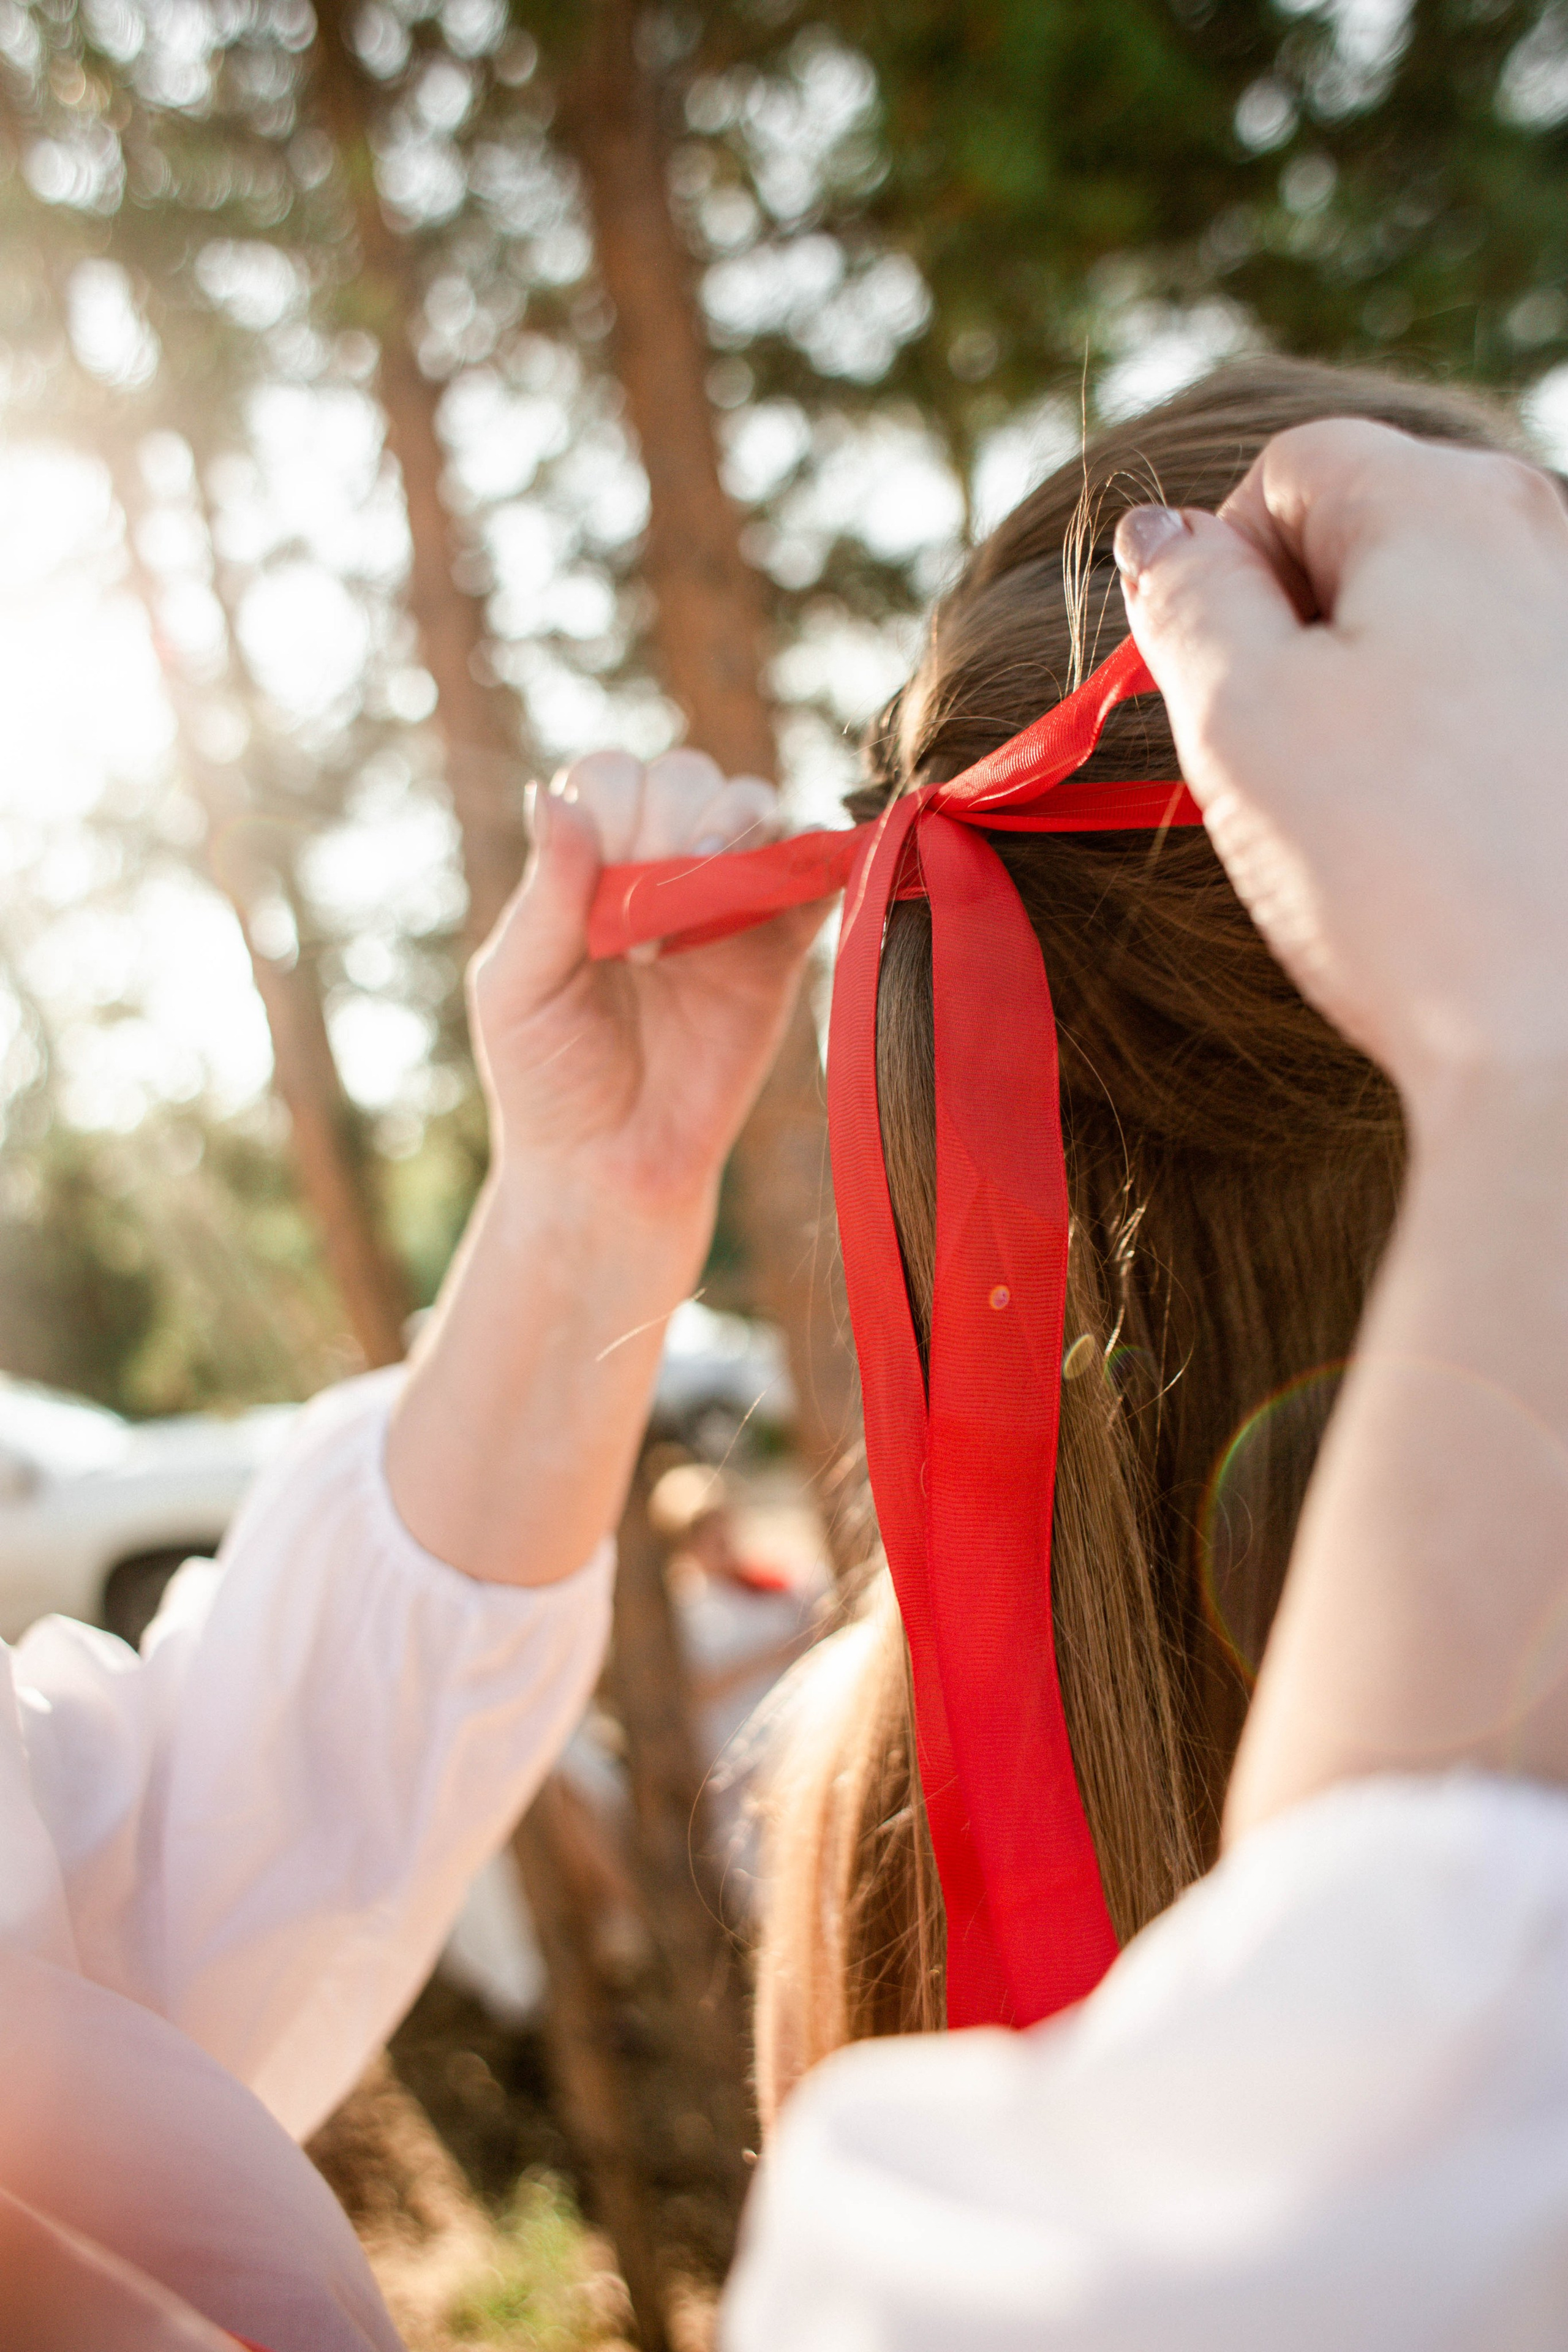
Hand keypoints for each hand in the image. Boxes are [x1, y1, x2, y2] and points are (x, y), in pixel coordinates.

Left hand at [471, 747, 825, 1221]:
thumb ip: (545, 893)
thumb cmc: (547, 1080)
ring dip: (736, 833)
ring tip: (699, 917)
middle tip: (648, 921)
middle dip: (674, 821)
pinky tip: (797, 880)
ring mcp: (724, 902)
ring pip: (754, 807)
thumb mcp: (519, 985)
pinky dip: (821, 858)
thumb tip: (553, 795)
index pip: (612, 778)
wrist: (612, 1169)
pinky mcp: (781, 947)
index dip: (615, 812)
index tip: (603, 897)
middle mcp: (657, 867)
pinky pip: (817, 876)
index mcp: (585, 865)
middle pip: (686, 777)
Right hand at [1114, 421, 1567, 1126]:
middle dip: (1305, 629)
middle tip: (1283, 763)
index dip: (1220, 567)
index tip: (1210, 683)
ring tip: (1372, 819)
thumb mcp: (1240, 717)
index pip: (1292, 469)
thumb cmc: (1396, 873)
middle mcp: (1552, 538)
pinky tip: (1448, 841)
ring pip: (1446, 621)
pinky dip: (1457, 745)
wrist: (1557, 1036)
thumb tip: (1160, 534)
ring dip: (1382, 693)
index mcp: (1451, 505)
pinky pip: (1509, 693)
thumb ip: (1189, 600)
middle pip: (1379, 535)